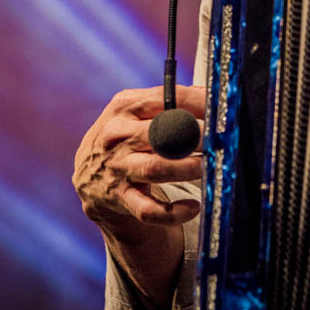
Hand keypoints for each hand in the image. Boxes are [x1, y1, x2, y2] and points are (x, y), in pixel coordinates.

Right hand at [73, 84, 205, 233]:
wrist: (90, 174)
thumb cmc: (126, 136)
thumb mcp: (138, 112)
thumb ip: (170, 102)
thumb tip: (209, 97)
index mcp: (124, 107)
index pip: (163, 99)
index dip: (195, 104)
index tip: (219, 111)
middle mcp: (117, 135)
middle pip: (160, 133)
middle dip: (193, 137)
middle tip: (216, 140)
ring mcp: (118, 167)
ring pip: (155, 168)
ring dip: (186, 168)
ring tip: (207, 167)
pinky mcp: (120, 198)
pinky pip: (149, 209)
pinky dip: (173, 212)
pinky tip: (193, 207)